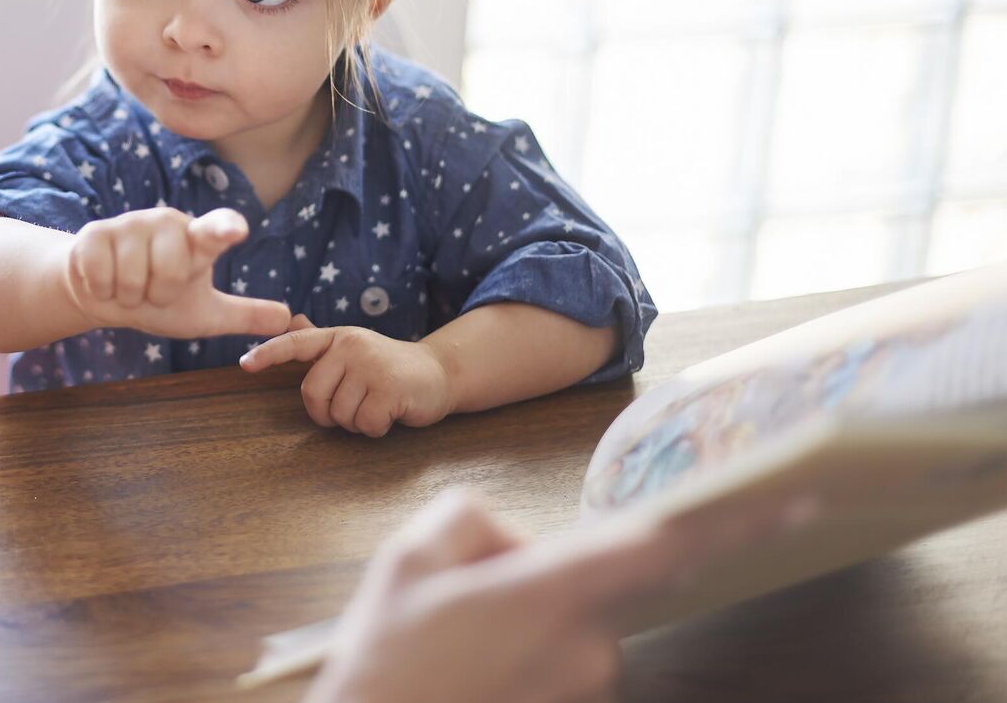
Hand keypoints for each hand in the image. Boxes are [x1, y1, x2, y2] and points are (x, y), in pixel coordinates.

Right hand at [63, 206, 290, 339]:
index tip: (237, 230)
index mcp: (197, 239)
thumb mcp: (203, 313)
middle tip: (152, 290)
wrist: (103, 293)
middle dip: (157, 294)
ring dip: (128, 295)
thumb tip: (288, 320)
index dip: (225, 229)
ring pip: (131, 278)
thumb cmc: (157, 298)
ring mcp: (129, 223)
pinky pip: (100, 274)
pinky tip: (104, 281)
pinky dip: (102, 290)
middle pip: (170, 271)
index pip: (216, 230)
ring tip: (127, 286)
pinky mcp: (94, 233)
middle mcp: (166, 222)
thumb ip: (244, 314)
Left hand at [239, 319, 452, 435]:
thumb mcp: (354, 350)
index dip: (268, 354)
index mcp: (338, 338)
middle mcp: (351, 346)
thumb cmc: (388, 367)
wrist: (438, 373)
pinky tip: (390, 413)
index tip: (244, 365)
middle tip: (354, 406)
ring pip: (339, 414)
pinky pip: (364, 425)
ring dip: (355, 422)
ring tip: (376, 405)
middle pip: (312, 394)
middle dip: (328, 413)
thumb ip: (322, 343)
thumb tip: (290, 320)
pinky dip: (375, 428)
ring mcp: (371, 366)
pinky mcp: (390, 389)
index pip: (295, 343)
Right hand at [306, 489, 817, 702]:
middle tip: (458, 600)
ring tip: (449, 646)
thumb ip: (472, 519)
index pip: (660, 545)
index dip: (732, 520)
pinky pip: (559, 660)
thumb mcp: (405, 559)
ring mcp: (582, 688)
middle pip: (589, 577)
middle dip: (536, 572)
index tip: (797, 499)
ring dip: (525, 617)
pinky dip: (520, 652)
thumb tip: (515, 540)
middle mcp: (586, 647)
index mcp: (551, 594)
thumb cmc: (386, 662)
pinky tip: (466, 669)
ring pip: (573, 621)